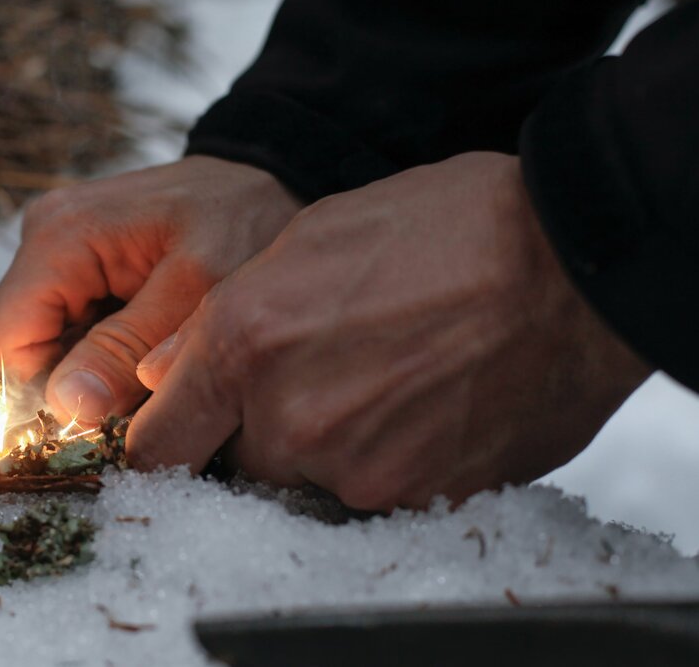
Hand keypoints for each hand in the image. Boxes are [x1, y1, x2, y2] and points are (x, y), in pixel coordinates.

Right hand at [0, 155, 299, 424]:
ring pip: (43, 349)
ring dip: (88, 381)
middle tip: (136, 413)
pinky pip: (69, 334)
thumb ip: (128, 348)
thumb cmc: (244, 222)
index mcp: (59, 239)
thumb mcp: (198, 291)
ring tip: (151, 382)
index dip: (28, 404)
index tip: (88, 437)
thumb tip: (65, 407)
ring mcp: (56, 254)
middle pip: (17, 352)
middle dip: (67, 395)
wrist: (269, 181)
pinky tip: (146, 362)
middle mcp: (42, 240)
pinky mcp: (77, 269)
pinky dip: (102, 361)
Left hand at [128, 152, 649, 509]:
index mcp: (242, 344)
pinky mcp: (418, 496)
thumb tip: (161, 375)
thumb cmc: (440, 229)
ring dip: (325, 446)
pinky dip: (385, 459)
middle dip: (257, 431)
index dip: (168, 439)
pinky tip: (420, 404)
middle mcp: (287, 417)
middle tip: (314, 378)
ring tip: (382, 379)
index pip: (156, 447)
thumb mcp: (307, 238)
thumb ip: (218, 319)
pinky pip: (372, 493)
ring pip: (305, 480)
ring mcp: (355, 467)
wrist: (567, 263)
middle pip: (234, 464)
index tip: (187, 428)